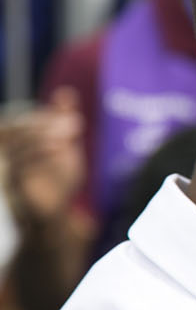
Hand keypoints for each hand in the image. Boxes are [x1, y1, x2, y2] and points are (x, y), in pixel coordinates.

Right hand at [2, 89, 84, 222]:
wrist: (54, 216)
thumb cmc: (57, 180)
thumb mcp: (65, 147)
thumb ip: (62, 121)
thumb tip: (66, 92)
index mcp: (14, 146)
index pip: (18, 123)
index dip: (41, 115)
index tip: (66, 112)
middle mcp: (5, 157)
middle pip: (13, 131)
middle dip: (43, 123)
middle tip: (74, 121)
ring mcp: (7, 172)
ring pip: (17, 147)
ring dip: (44, 135)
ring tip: (72, 131)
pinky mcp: (14, 187)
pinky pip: (21, 166)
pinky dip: (41, 153)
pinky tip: (61, 147)